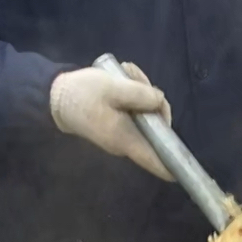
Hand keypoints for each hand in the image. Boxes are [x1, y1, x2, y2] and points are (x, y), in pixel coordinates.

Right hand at [50, 64, 173, 180]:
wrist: (54, 97)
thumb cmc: (82, 94)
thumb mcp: (112, 88)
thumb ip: (140, 95)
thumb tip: (160, 101)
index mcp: (126, 139)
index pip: (154, 160)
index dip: (172, 164)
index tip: (186, 167)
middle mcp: (127, 142)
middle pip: (157, 128)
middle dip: (155, 102)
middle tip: (138, 79)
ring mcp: (123, 133)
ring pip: (147, 116)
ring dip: (144, 93)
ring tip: (127, 74)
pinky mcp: (119, 124)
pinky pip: (137, 112)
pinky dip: (135, 95)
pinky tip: (125, 78)